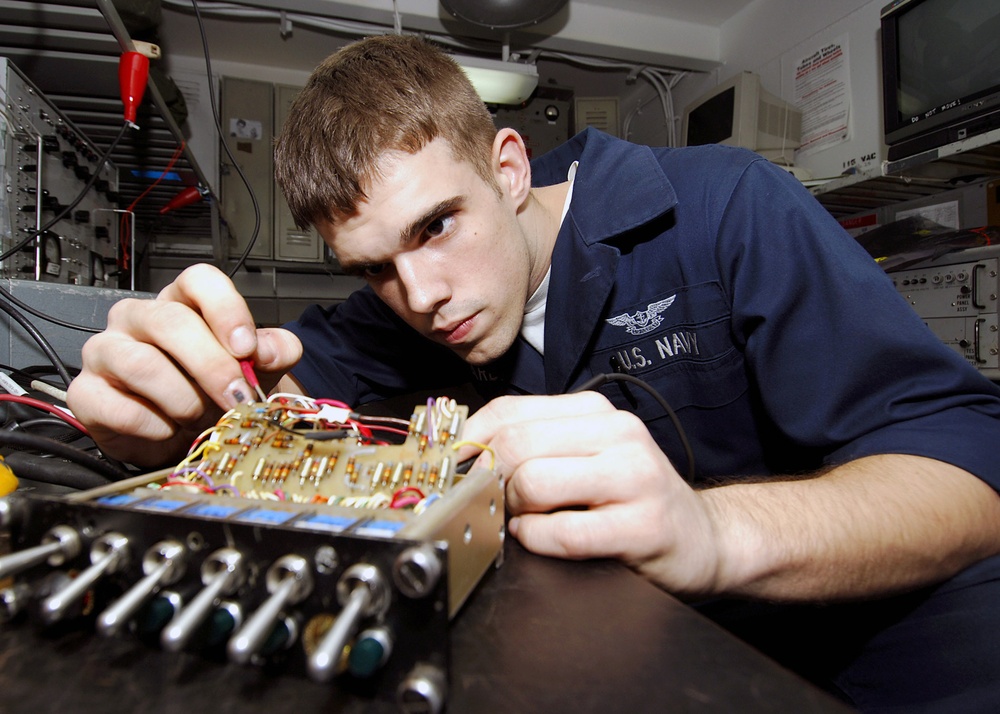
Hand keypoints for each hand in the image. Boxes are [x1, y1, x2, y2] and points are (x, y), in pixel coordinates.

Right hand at [66, 264, 302, 466]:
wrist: (177, 436)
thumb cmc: (210, 391)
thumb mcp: (252, 369)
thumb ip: (272, 352)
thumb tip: (268, 350)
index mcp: (180, 302)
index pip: (197, 279)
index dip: (225, 309)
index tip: (247, 347)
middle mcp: (137, 318)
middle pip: (171, 322)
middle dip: (211, 366)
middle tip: (237, 397)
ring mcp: (105, 352)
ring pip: (142, 365)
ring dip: (183, 400)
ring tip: (199, 417)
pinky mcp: (86, 393)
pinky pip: (120, 408)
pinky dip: (155, 427)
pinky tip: (169, 431)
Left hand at [459, 392, 722, 597]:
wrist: (702, 539)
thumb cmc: (632, 498)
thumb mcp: (587, 455)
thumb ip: (533, 445)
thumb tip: (462, 451)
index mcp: (596, 411)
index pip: (508, 410)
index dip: (467, 441)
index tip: (450, 467)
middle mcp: (618, 434)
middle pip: (515, 444)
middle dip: (491, 479)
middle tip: (495, 501)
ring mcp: (634, 478)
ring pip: (533, 482)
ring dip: (514, 511)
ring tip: (527, 520)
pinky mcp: (642, 526)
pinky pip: (560, 531)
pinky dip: (537, 540)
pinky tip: (543, 539)